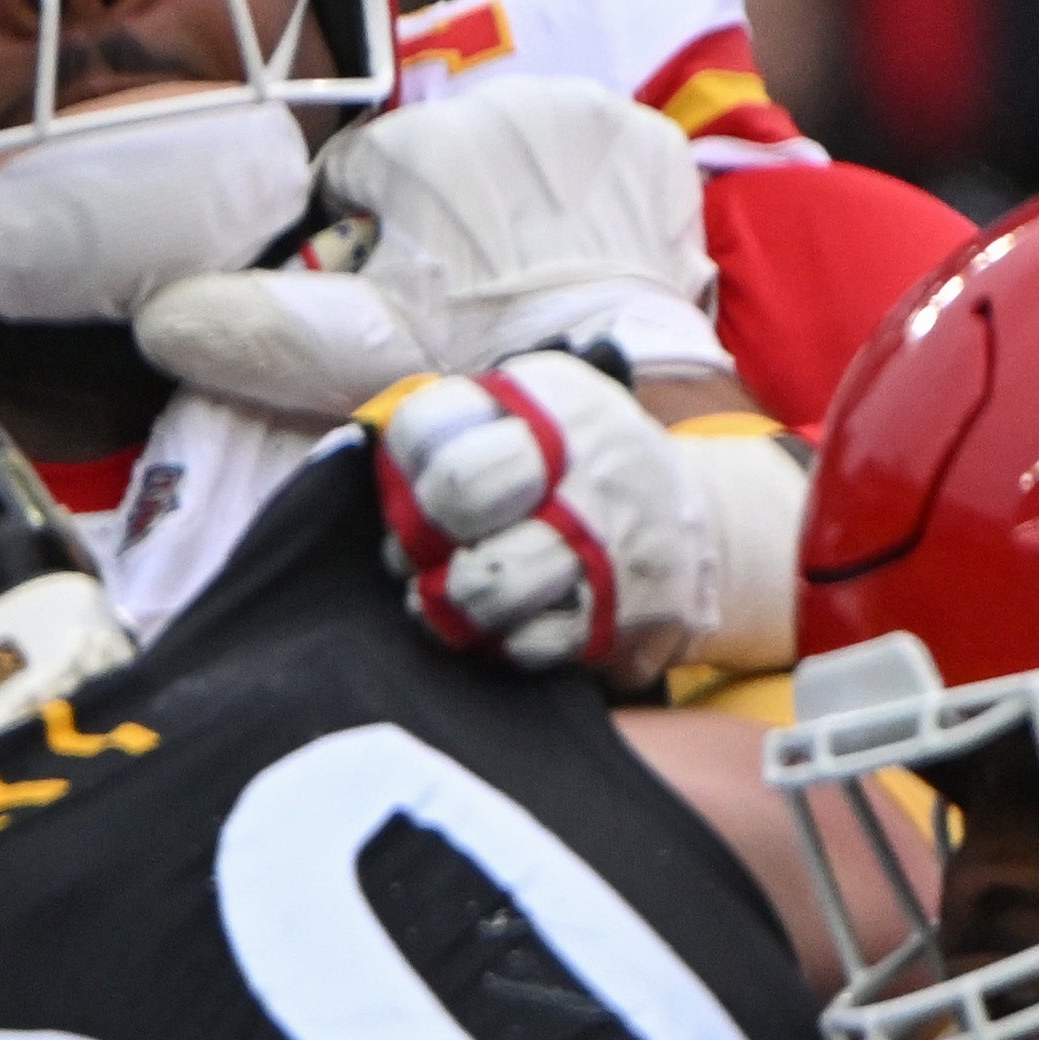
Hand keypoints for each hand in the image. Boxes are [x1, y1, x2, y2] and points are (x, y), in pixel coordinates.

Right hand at [132, 77, 722, 421]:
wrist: (611, 384)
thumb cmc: (466, 360)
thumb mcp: (345, 349)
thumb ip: (245, 324)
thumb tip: (156, 319)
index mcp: (421, 141)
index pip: (360, 172)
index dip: (360, 236)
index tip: (386, 288)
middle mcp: (505, 102)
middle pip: (440, 152)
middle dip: (438, 213)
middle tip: (456, 294)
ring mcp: (589, 117)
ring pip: (515, 147)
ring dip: (507, 198)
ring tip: (515, 277)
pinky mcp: (652, 145)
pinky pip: (596, 155)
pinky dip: (585, 195)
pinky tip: (577, 252)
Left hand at [370, 353, 721, 680]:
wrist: (695, 527)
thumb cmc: (575, 476)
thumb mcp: (526, 423)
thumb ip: (446, 437)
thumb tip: (343, 458)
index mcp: (547, 396)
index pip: (429, 423)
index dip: (402, 478)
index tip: (413, 502)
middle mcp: (585, 453)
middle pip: (461, 491)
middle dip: (418, 539)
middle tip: (418, 559)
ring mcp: (611, 533)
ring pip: (489, 581)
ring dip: (451, 604)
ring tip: (451, 601)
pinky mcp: (628, 609)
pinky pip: (530, 643)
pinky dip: (504, 644)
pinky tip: (507, 627)